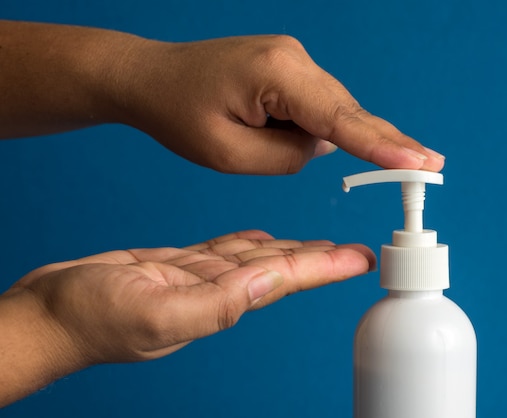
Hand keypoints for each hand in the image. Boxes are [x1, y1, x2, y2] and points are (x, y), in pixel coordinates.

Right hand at [9, 230, 374, 365]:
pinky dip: (246, 244)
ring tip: (320, 242)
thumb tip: (266, 283)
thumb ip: (216, 303)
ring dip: (288, 249)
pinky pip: (222, 252)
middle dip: (318, 259)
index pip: (284, 280)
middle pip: (279, 270)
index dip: (325, 268)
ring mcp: (196, 278)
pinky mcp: (175, 265)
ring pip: (254, 259)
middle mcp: (214, 292)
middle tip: (354, 249)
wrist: (48, 315)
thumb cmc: (91, 321)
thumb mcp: (154, 312)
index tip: (360, 258)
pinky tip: (262, 239)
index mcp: (217, 303)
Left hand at [114, 35, 444, 173]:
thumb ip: (288, 156)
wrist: (151, 78)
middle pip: (345, 112)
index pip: (341, 119)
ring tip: (272, 146)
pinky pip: (313, 105)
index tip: (422, 161)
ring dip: (323, 136)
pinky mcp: (287, 68)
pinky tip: (274, 135)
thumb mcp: (230, 154)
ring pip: (329, 110)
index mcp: (277, 75)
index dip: (384, 145)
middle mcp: (293, 59)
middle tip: (430, 165)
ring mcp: (292, 60)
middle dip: (377, 143)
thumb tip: (322, 145)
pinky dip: (312, 126)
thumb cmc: (179, 113)